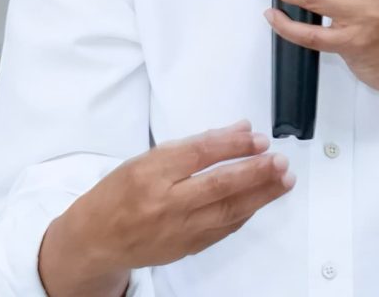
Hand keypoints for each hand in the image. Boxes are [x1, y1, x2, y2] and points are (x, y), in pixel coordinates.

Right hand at [39, 121, 293, 296]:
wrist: (95, 239)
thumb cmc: (119, 193)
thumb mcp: (147, 158)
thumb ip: (195, 145)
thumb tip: (239, 131)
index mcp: (151, 172)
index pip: (200, 153)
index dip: (234, 145)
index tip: (259, 139)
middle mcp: (164, 202)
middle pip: (218, 185)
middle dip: (255, 172)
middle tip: (280, 161)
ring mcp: (176, 229)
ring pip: (227, 211)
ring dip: (260, 195)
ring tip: (283, 180)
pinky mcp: (185, 248)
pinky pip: (223, 229)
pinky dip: (244, 213)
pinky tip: (260, 200)